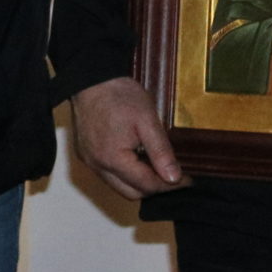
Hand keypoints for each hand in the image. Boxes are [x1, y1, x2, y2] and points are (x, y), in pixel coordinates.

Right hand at [68, 77, 188, 199]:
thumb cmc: (119, 96)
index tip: (186, 179)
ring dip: (138, 182)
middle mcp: (97, 165)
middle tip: (172, 174)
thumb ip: (161, 151)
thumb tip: (174, 178)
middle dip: (153, 188)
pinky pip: (108, 174)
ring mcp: (89, 161)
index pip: (147, 185)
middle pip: (131, 193)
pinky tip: (135, 158)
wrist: (92, 79)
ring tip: (154, 165)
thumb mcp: (147, 121)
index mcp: (113, 159)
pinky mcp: (85, 155)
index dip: (170, 185)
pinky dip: (124, 173)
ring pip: (118, 186)